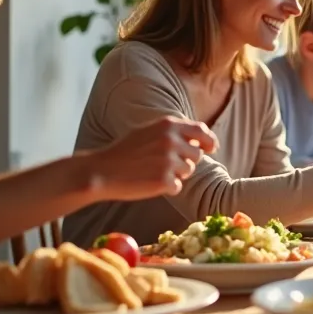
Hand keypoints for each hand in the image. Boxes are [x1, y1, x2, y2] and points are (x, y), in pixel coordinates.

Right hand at [85, 117, 218, 199]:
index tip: (211, 148)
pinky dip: (166, 188)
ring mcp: (169, 160)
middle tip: (164, 165)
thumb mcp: (148, 132)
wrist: (101, 171)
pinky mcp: (165, 180)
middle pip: (197, 155)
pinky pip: (177, 187)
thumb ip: (173, 133)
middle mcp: (171, 140)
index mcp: (168, 125)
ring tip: (152, 172)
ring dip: (175, 175)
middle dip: (186, 161)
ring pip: (188, 171)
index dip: (209, 140)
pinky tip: (149, 183)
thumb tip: (201, 140)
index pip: (201, 131)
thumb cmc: (124, 152)